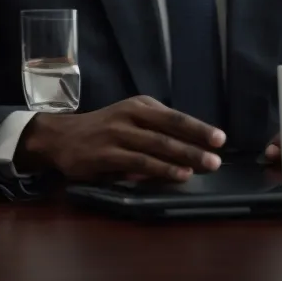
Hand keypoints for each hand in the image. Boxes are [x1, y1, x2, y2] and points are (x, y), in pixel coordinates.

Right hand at [17, 95, 225, 181]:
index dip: (199, 128)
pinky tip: (178, 174)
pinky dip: (161, 169)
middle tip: (218, 158)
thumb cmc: (104, 129)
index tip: (220, 139)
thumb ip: (156, 129)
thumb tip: (192, 145)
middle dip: (197, 144)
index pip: (175, 117)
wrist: (61, 137)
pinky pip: (139, 162)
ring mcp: (117, 134)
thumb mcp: (131, 119)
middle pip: (170, 130)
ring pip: (157, 146)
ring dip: (184, 157)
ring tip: (205, 166)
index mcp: (140, 106)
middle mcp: (130, 116)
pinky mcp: (105, 154)